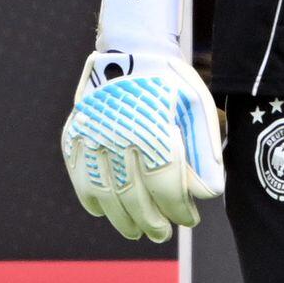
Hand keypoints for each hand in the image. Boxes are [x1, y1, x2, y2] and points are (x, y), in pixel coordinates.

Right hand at [60, 0, 224, 240]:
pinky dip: (92, 200)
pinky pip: (80, 179)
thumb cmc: (169, 79)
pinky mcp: (74, 137)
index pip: (166, 184)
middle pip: (134, 196)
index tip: (190, 219)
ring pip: (105, 194)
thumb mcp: (197, 106)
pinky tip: (104, 212)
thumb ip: (204, 149)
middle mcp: (119, 135)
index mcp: (154, 126)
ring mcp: (92, 137)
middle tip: (162, 234)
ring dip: (121, 219)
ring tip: (137, 232)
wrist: (128, 48)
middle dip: (152, 221)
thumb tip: (209, 191)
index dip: (178, 208)